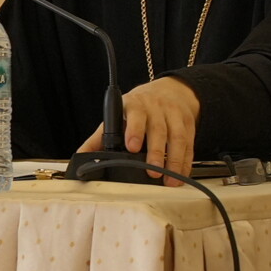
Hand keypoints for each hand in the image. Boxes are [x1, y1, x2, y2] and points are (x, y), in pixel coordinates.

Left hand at [80, 75, 200, 179]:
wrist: (167, 91)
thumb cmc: (137, 109)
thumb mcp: (117, 117)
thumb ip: (99, 138)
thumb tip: (81, 157)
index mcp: (135, 105)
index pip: (136, 115)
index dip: (135, 130)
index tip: (132, 147)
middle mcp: (156, 108)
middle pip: (158, 130)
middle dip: (156, 152)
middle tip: (153, 171)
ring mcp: (174, 115)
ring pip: (178, 137)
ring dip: (175, 161)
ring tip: (169, 179)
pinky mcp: (188, 124)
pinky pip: (190, 144)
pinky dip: (186, 162)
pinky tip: (181, 175)